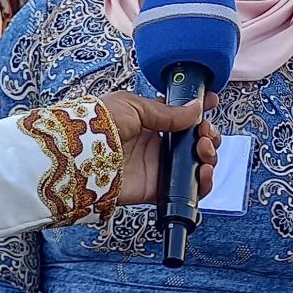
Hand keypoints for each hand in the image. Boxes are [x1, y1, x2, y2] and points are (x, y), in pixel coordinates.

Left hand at [98, 93, 221, 206]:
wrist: (81, 155)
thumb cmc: (100, 125)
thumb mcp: (135, 107)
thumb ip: (169, 112)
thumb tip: (197, 108)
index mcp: (150, 121)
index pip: (182, 115)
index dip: (199, 110)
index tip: (211, 102)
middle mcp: (156, 144)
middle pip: (194, 141)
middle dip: (208, 136)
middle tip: (205, 134)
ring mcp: (158, 167)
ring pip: (195, 164)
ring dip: (208, 156)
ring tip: (203, 151)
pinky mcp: (157, 189)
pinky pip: (186, 189)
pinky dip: (201, 184)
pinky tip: (203, 173)